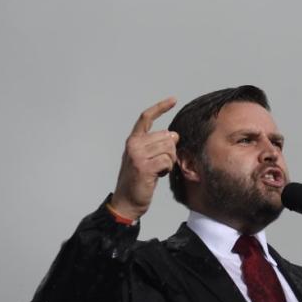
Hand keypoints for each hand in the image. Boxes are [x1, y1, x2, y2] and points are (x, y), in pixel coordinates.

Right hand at [110, 98, 178, 220]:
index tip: (173, 99)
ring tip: (159, 170)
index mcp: (133, 140)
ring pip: (168, 148)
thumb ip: (157, 145)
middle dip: (170, 151)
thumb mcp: (145, 159)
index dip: (161, 107)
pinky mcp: (143, 167)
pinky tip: (158, 175)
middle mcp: (133, 144)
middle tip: (161, 164)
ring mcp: (137, 155)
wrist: (127, 202)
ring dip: (169, 161)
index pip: (146, 118)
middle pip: (166, 136)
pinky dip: (167, 169)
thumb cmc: (138, 181)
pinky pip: (167, 161)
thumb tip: (174, 134)